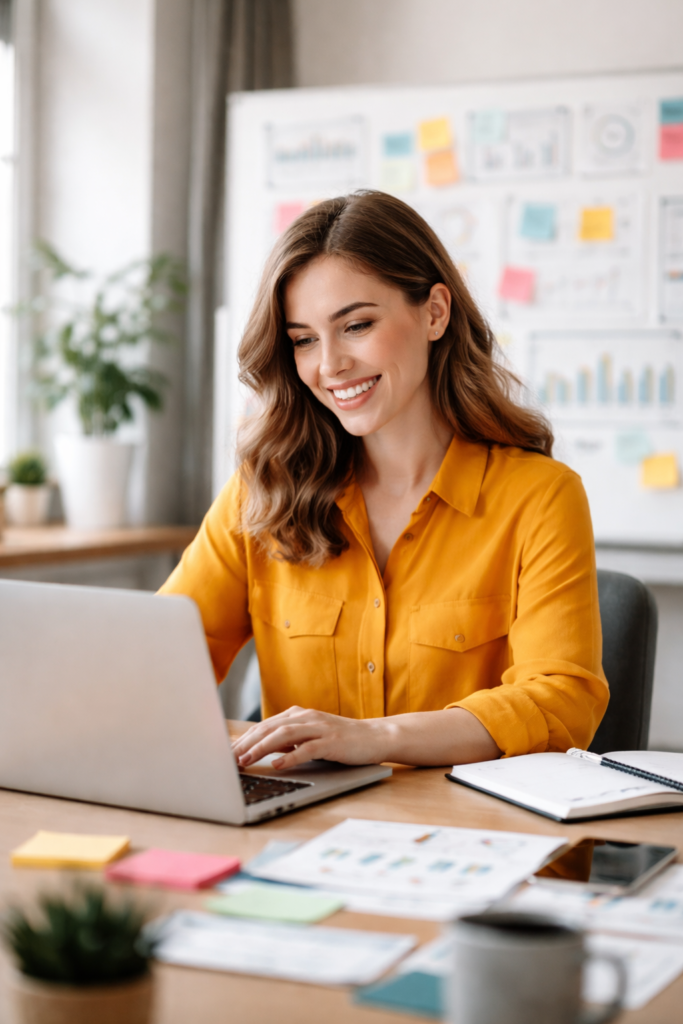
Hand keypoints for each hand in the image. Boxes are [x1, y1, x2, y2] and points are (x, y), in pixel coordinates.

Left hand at [232, 706, 388, 770]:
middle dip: (246, 743)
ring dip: (262, 748)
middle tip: (227, 758)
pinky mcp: (332, 741)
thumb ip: (289, 739)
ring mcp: (320, 727)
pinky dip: (291, 756)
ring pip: (284, 735)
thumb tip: (261, 749)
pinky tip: (277, 764)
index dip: (244, 738)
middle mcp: (306, 717)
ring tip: (246, 760)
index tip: (225, 752)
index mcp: (298, 715)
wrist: (375, 736)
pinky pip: (308, 748)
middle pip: (270, 728)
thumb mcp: (311, 736)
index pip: (264, 726)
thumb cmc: (341, 740)